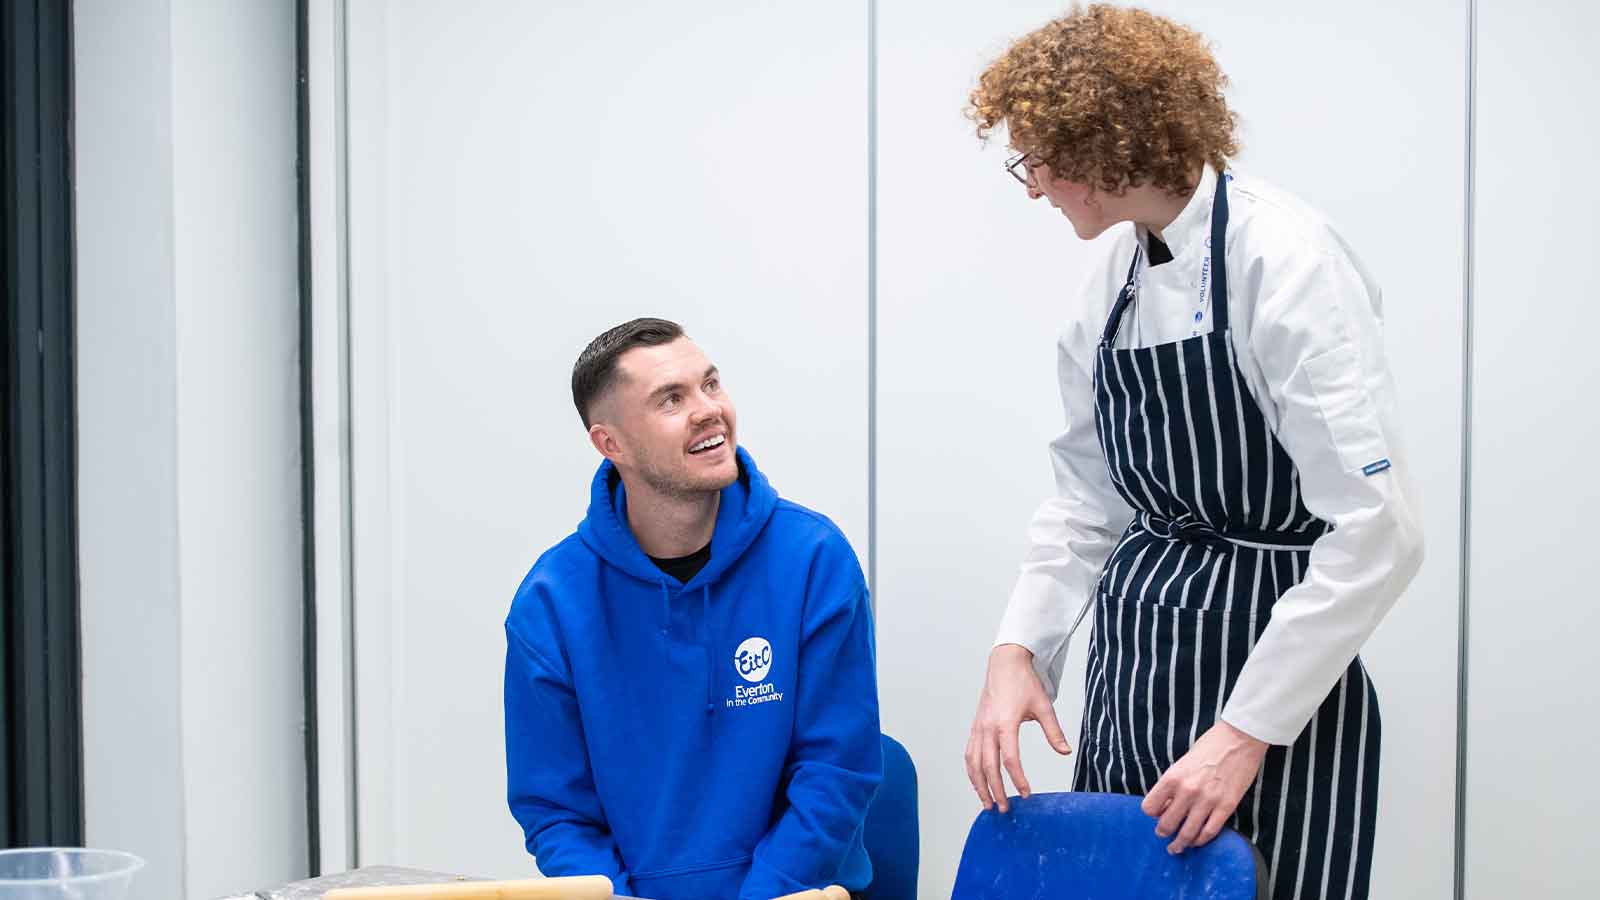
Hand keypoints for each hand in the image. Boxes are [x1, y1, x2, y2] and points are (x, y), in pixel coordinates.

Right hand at [965, 644, 1071, 812]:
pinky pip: (969, 753)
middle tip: (1004, 809)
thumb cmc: (1024, 682)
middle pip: (988, 767)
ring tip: (987, 803)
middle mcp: (987, 728)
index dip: (1018, 780)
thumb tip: (1065, 752)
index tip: (1026, 794)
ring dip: (979, 785)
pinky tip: (978, 781)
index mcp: (1005, 723)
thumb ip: (1054, 732)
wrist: (1005, 663)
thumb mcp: (1044, 706)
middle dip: (995, 790)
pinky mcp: (975, 726)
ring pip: (973, 763)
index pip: (1010, 759)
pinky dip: (972, 770)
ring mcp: (978, 727)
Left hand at [1141, 719, 1268, 853]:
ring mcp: (1207, 800)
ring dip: (1180, 843)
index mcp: (1173, 777)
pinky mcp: (1226, 806)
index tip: (1156, 814)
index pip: (1150, 807)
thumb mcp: (1183, 762)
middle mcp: (1187, 791)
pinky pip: (1209, 831)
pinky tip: (1197, 841)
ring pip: (1188, 833)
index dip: (1152, 813)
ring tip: (1177, 847)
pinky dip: (1201, 839)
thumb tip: (1166, 803)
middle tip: (1164, 836)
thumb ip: (1173, 783)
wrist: (1239, 739)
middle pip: (1167, 824)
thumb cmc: (1210, 746)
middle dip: (1163, 832)